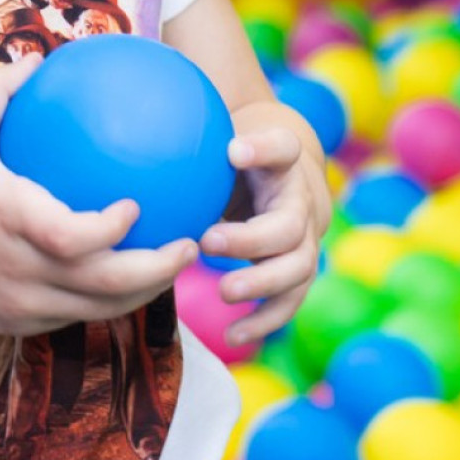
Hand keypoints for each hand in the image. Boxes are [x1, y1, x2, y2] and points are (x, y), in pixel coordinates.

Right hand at [0, 56, 199, 335]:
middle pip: (104, 285)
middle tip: (192, 242)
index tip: (139, 204)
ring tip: (179, 263)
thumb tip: (38, 57)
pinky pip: (77, 316)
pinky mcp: (21, 325)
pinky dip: (111, 301)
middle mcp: (22, 267)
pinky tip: (134, 279)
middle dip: (158, 269)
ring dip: (146, 290)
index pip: (72, 237)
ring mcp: (23, 303)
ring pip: (100, 310)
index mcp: (10, 219)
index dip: (112, 230)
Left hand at [200, 102, 329, 345]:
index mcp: (283, 161)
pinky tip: (234, 336)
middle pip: (291, 225)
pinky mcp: (296, 272)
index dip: (262, 149)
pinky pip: (289, 301)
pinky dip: (265, 320)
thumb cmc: (235, 153)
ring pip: (297, 268)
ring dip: (261, 283)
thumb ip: (197, 134)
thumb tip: (155, 124)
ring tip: (225, 292)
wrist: (279, 176)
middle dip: (251, 239)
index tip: (233, 150)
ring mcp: (305, 241)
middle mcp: (302, 201)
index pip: (282, 147)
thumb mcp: (220, 135)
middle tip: (208, 242)